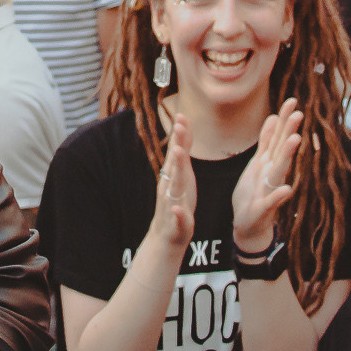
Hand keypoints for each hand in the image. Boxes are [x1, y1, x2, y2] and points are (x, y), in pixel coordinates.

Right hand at [142, 114, 195, 254]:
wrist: (167, 235)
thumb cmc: (178, 201)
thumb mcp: (183, 175)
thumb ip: (183, 155)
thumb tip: (184, 129)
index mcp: (175, 174)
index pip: (177, 150)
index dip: (180, 133)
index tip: (181, 114)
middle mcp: (170, 185)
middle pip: (175, 163)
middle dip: (177, 145)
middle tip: (179, 128)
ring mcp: (172, 202)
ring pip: (174, 186)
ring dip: (176, 172)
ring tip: (178, 156)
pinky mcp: (176, 222)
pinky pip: (177, 216)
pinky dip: (177, 213)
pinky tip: (178, 210)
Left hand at [234, 100, 300, 251]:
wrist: (248, 224)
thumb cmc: (254, 193)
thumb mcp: (257, 163)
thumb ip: (266, 142)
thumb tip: (274, 117)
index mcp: (269, 162)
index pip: (278, 137)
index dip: (284, 120)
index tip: (292, 102)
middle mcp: (273, 173)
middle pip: (282, 149)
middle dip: (289, 131)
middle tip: (298, 114)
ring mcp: (270, 190)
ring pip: (280, 170)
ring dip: (287, 156)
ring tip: (295, 140)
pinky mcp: (265, 208)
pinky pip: (271, 201)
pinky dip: (278, 196)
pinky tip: (286, 189)